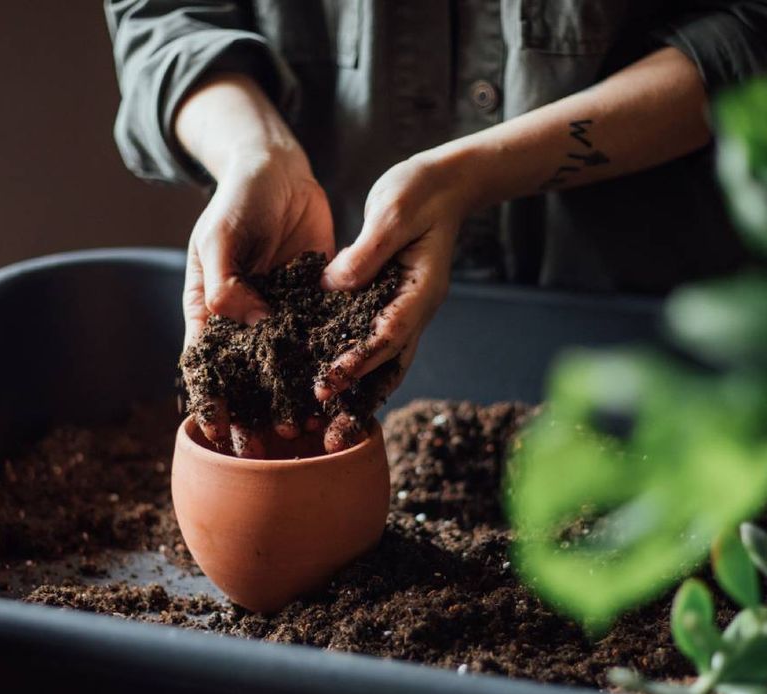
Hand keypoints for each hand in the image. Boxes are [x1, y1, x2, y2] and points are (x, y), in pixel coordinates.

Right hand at [182, 147, 333, 456]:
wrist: (281, 170)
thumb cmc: (238, 199)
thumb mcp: (221, 235)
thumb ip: (225, 280)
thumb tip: (245, 322)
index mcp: (210, 309)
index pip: (206, 366)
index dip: (210, 401)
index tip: (219, 433)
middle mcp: (244, 320)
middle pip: (245, 379)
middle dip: (253, 416)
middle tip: (266, 450)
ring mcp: (280, 315)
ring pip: (284, 369)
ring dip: (292, 402)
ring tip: (306, 434)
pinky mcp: (314, 305)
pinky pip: (319, 343)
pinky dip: (326, 369)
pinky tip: (340, 395)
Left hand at [317, 152, 473, 451]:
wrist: (443, 184)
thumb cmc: (420, 191)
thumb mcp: (393, 211)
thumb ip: (367, 250)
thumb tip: (335, 285)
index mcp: (420, 292)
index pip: (387, 337)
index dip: (356, 363)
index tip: (325, 384)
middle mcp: (413, 311)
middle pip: (387, 369)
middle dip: (357, 403)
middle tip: (327, 436)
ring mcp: (402, 312)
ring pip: (381, 368)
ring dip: (356, 400)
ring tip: (324, 430)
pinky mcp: (385, 306)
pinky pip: (370, 347)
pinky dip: (352, 373)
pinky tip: (323, 391)